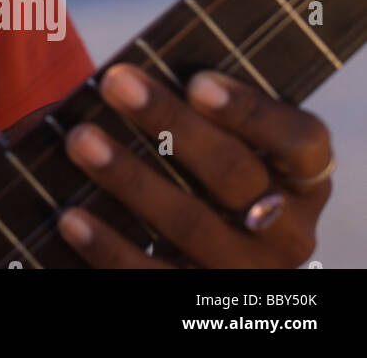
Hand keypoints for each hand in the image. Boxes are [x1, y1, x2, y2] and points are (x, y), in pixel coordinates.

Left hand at [54, 64, 332, 267]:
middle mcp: (288, 231)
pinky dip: (109, 245)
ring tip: (79, 139)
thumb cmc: (199, 165)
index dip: (250, 111)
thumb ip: (197, 110)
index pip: (299, 141)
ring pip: (193, 225)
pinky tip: (71, 217)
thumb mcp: (219, 140)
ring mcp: (246, 271)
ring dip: (130, 178)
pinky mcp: (200, 299)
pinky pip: (154, 276)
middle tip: (114, 82)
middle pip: (234, 174)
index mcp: (303, 178)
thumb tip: (134, 76)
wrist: (193, 245)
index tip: (196, 81)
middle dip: (169, 122)